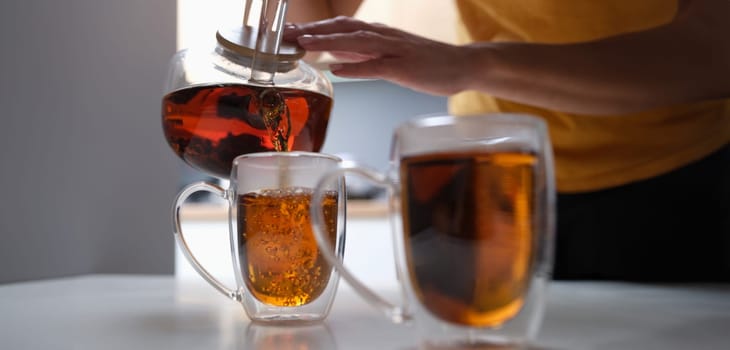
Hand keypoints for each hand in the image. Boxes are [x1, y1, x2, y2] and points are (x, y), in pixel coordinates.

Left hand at [284, 16, 476, 95]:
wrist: (462, 65)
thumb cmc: (426, 64)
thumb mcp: (388, 58)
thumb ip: (362, 57)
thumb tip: (335, 59)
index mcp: (378, 35)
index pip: (340, 27)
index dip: (314, 28)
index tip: (289, 33)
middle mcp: (383, 37)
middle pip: (342, 29)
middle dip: (313, 30)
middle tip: (286, 34)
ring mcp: (394, 50)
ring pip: (356, 41)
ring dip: (329, 41)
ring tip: (305, 43)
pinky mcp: (404, 67)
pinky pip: (377, 65)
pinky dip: (357, 67)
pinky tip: (338, 70)